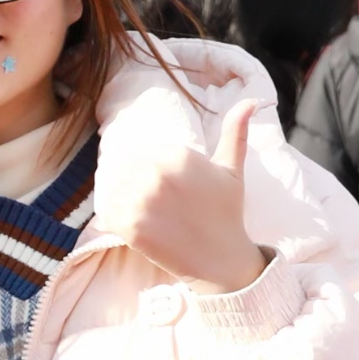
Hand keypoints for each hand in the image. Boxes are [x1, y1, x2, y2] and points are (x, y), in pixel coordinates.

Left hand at [127, 100, 267, 293]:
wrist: (223, 258)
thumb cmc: (227, 212)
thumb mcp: (232, 168)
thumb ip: (236, 132)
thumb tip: (252, 101)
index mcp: (177, 155)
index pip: (141, 154)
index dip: (147, 171)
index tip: (163, 190)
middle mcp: (157, 173)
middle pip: (123, 170)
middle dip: (132, 186)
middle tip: (154, 207)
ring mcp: (142, 200)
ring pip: (112, 190)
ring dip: (121, 202)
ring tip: (146, 216)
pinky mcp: (131, 226)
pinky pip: (106, 214)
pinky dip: (113, 220)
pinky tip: (134, 228)